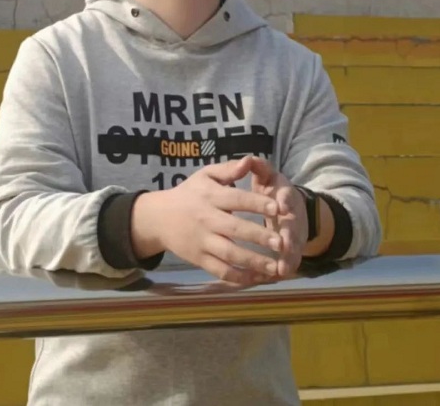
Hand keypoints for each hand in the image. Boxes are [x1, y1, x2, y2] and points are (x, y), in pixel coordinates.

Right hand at [131, 156, 283, 285]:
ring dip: (253, 262)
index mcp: (210, 196)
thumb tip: (251, 160)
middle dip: (259, 236)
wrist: (158, 218)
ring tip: (275, 268)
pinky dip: (238, 278)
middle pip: (235, 229)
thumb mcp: (205, 175)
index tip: (278, 207)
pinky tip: (257, 279)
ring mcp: (203, 242)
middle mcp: (207, 219)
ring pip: (230, 254)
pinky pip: (220, 271)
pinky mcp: (199, 260)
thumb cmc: (189, 193)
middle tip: (281, 242)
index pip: (237, 199)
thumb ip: (229, 169)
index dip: (257, 203)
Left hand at [249, 157, 308, 278]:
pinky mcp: (291, 249)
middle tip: (284, 244)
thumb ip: (258, 168)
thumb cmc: (270, 190)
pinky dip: (284, 268)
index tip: (282, 206)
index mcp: (285, 194)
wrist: (287, 205)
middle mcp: (293, 215)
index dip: (286, 200)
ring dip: (288, 258)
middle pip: (294, 226)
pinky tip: (276, 278)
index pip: (288, 196)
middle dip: (290, 236)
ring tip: (281, 270)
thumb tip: (248, 158)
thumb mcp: (266, 176)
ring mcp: (294, 234)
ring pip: (293, 247)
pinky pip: (288, 260)